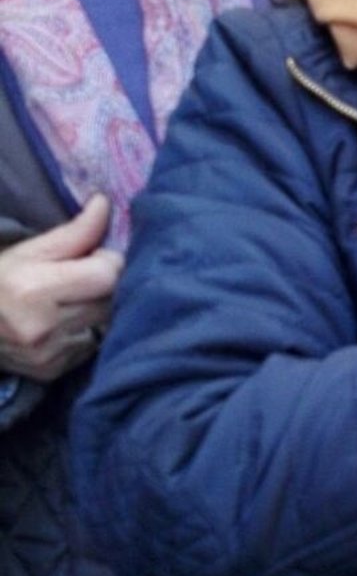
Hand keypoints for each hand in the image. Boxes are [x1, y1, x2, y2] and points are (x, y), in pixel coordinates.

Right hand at [0, 195, 124, 382]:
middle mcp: (42, 327)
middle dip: (104, 285)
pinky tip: (63, 324)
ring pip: (104, 326)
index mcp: (34, 290)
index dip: (109, 261)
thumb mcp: (29, 250)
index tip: (96, 256)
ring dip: (97, 311)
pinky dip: (84, 333)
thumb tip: (105, 203)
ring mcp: (47, 355)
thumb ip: (74, 232)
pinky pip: (89, 348)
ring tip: (72, 300)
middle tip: (84, 276)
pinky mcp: (51, 372)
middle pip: (109, 301)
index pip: (106, 276)